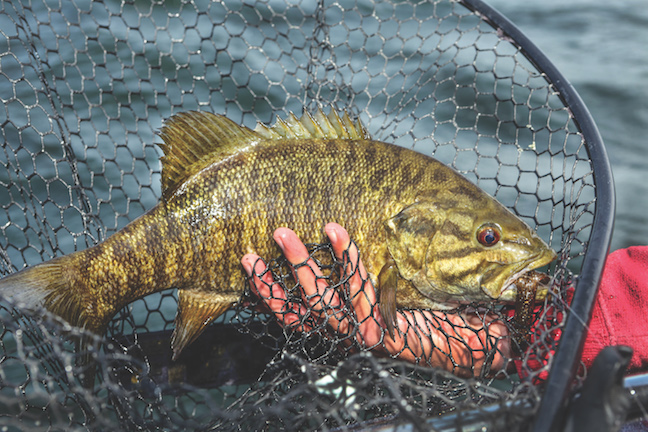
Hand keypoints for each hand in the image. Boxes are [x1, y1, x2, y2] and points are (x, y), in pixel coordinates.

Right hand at [241, 223, 511, 377]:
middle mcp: (344, 338)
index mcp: (338, 329)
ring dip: (302, 263)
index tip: (250, 261)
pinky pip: (359, 290)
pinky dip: (347, 259)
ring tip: (289, 231)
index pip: (291, 316)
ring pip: (322, 301)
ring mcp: (362, 337)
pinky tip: (338, 232)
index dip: (267, 292)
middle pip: (301, 307)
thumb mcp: (381, 292)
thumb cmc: (424, 309)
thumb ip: (356, 278)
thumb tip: (328, 231)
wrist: (466, 337)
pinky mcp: (383, 334)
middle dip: (282, 271)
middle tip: (274, 234)